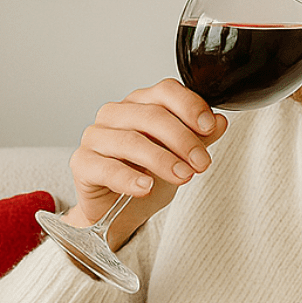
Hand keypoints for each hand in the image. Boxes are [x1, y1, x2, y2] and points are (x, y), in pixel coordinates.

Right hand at [64, 78, 228, 249]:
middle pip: (152, 116)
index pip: (166, 91)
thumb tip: (219, 122)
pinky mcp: (82, 162)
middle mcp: (116, 114)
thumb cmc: (146, 176)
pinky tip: (145, 187)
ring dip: (162, 160)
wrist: (118, 212)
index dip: (190, 107)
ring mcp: (95, 136)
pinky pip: (105, 167)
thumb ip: (198, 137)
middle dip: (183, 140)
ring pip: (131, 141)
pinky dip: (128, 178)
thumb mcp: (180, 157)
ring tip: (182, 176)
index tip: (209, 127)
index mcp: (141, 103)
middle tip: (201, 163)